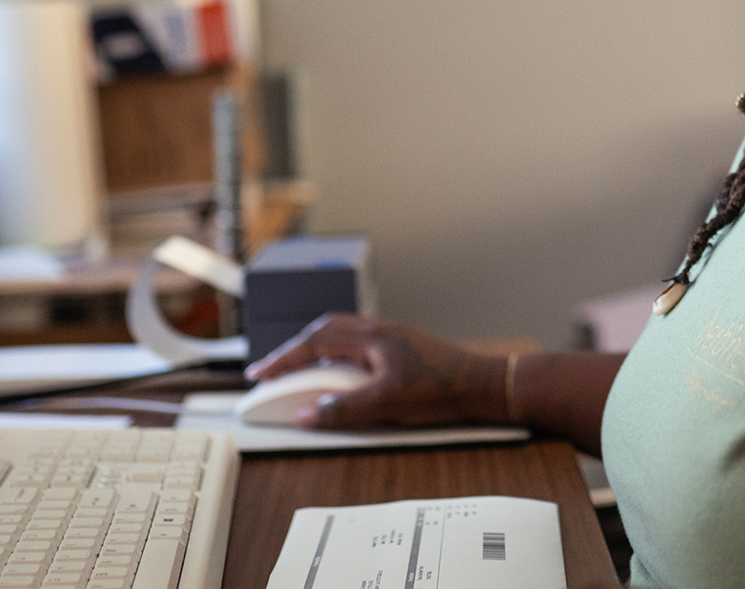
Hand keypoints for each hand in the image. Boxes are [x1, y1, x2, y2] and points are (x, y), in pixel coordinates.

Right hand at [242, 313, 507, 428]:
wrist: (484, 386)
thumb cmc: (442, 390)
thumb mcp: (386, 404)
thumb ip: (342, 408)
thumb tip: (306, 413)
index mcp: (372, 338)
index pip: (315, 343)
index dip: (283, 358)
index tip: (260, 373)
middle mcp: (380, 332)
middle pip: (325, 331)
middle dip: (294, 350)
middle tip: (272, 371)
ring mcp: (392, 339)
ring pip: (342, 335)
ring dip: (315, 350)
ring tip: (297, 372)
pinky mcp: (402, 350)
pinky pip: (358, 344)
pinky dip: (337, 356)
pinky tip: (338, 375)